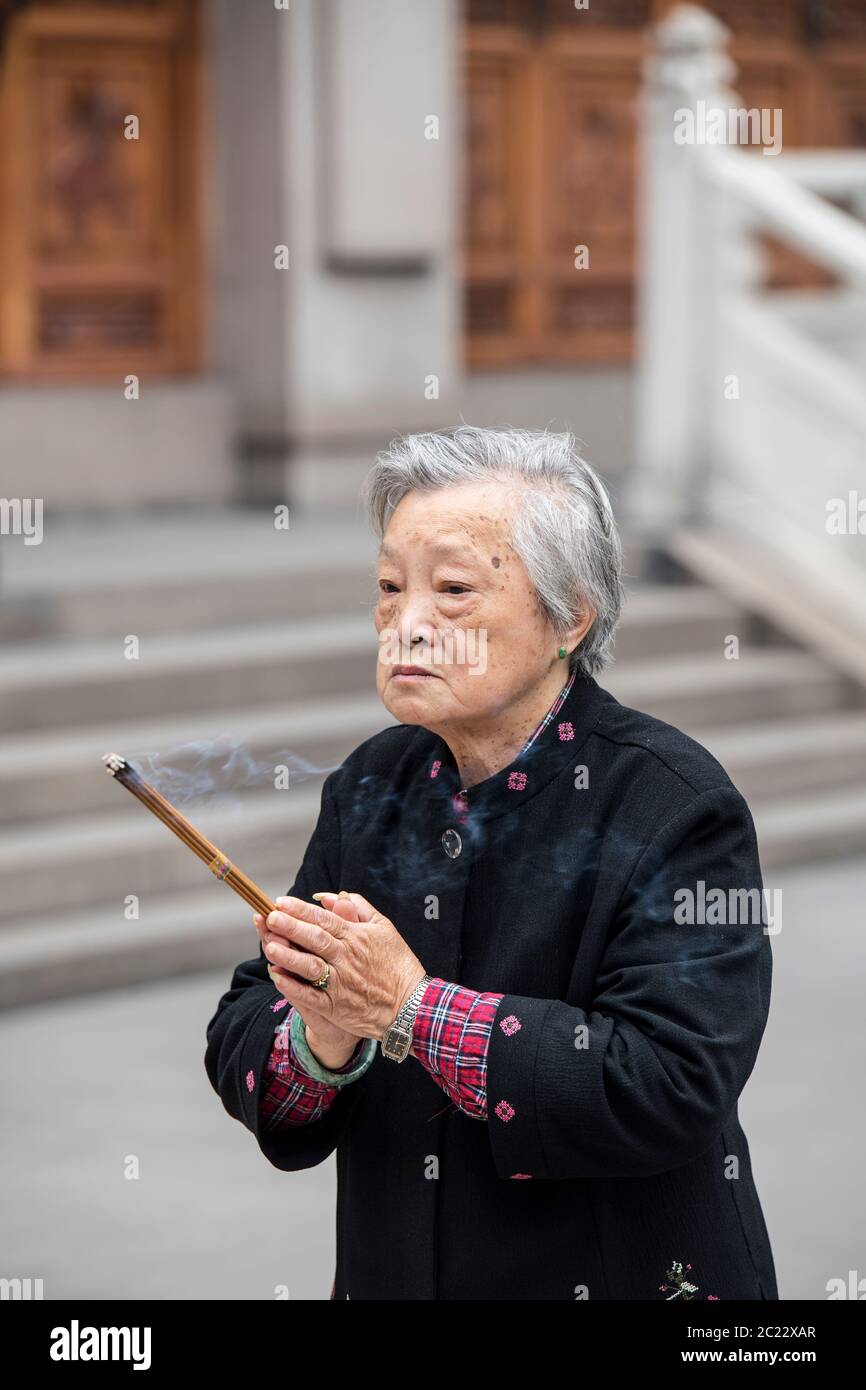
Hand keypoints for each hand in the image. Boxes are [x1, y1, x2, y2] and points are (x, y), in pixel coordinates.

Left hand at [262, 891, 425, 1041]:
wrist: (411, 1005)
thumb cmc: (398, 964)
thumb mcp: (384, 928)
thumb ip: (358, 907)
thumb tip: (329, 896)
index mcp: (356, 937)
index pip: (325, 919)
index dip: (301, 910)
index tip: (281, 902)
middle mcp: (347, 958)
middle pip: (315, 939)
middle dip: (291, 927)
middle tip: (270, 917)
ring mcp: (341, 983)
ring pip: (310, 966)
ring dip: (289, 956)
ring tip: (270, 946)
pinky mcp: (337, 1007)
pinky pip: (311, 996)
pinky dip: (294, 987)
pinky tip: (278, 977)